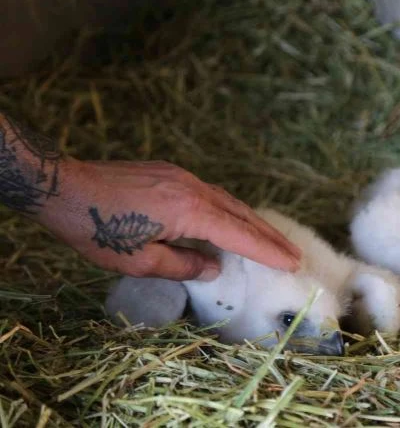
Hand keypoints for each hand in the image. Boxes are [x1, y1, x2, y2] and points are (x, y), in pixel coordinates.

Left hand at [35, 158, 302, 280]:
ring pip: (229, 202)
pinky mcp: (172, 174)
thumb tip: (211, 267)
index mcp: (190, 212)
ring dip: (252, 222)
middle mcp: (195, 190)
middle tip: (294, 253)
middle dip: (270, 236)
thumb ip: (181, 265)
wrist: (64, 185)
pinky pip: (212, 194)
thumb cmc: (96, 229)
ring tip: (271, 241)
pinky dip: (231, 211)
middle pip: (242, 215)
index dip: (267, 251)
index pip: (239, 235)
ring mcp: (184, 177)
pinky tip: (233, 221)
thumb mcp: (138, 260)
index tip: (292, 263)